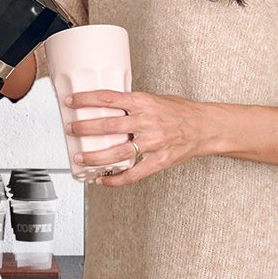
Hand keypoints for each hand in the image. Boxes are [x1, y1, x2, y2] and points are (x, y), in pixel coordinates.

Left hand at [64, 88, 228, 184]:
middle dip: (85, 128)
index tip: (72, 101)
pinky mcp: (160, 161)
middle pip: (109, 125)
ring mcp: (154, 143)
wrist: (206, 127)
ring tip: (80, 158)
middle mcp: (147, 121)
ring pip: (118, 152)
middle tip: (71, 129)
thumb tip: (106, 106)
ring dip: (95, 157)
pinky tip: (103, 180)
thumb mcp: (155, 99)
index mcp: (144, 102)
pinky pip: (134, 174)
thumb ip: (133, 104)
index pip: (109, 98)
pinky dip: (116, 179)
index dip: (87, 99)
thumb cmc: (181, 112)